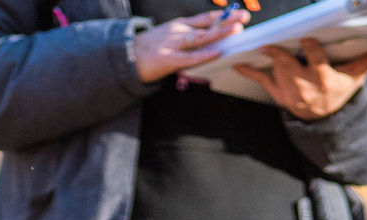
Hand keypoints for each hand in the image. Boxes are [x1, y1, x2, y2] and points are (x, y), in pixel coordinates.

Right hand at [128, 11, 243, 82]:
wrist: (122, 57)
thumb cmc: (146, 50)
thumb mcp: (166, 37)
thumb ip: (184, 39)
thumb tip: (206, 43)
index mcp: (179, 25)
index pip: (205, 18)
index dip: (223, 16)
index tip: (238, 13)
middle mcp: (178, 31)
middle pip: (207, 24)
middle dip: (227, 21)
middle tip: (244, 17)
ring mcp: (172, 44)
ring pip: (201, 38)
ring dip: (219, 34)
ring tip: (236, 30)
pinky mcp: (166, 59)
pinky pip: (189, 57)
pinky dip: (204, 55)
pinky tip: (216, 52)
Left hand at [237, 39, 366, 116]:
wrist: (326, 117)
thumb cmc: (340, 90)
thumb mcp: (356, 76)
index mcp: (324, 78)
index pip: (317, 60)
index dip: (310, 49)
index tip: (306, 39)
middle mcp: (305, 85)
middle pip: (290, 67)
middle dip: (280, 56)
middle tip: (270, 45)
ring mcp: (290, 91)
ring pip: (277, 72)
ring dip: (267, 60)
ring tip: (258, 47)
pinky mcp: (280, 94)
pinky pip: (263, 82)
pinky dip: (250, 73)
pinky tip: (238, 64)